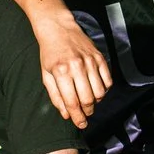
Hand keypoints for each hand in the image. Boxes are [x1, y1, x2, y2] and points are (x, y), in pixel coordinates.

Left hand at [36, 14, 111, 128]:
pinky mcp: (100, 57)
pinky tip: (96, 89)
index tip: (81, 125)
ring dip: (96, 101)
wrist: (58, 28)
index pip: (72, 102)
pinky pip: (108, 80)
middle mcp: (77, 67)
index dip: (77, 117)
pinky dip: (104, 89)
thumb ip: (55, 96)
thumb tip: (66, 114)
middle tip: (85, 113)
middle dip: (87, 111)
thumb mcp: (46, 74)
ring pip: (100, 92)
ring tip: (89, 101)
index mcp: (61, 72)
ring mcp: (90, 61)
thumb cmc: (49, 53)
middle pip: (88, 99)